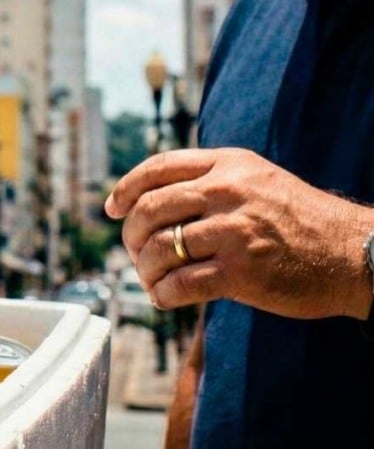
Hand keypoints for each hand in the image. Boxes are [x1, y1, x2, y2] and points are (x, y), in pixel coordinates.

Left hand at [105, 148, 373, 320]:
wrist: (354, 254)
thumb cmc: (299, 220)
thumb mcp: (256, 180)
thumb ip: (209, 180)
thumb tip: (146, 199)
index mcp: (228, 164)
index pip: (158, 167)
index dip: (125, 189)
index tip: (111, 210)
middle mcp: (228, 191)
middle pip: (149, 209)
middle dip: (130, 235)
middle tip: (134, 253)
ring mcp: (234, 231)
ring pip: (158, 248)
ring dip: (145, 270)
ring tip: (152, 280)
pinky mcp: (241, 272)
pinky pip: (179, 284)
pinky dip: (162, 294)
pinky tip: (165, 298)